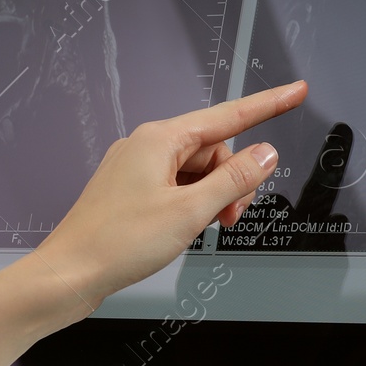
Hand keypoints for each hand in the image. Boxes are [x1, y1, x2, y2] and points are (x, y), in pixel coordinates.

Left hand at [35, 81, 307, 307]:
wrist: (69, 274)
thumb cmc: (116, 243)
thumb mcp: (189, 212)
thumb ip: (233, 181)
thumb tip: (265, 155)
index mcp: (159, 140)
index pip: (228, 116)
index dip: (267, 105)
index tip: (295, 91)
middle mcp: (146, 147)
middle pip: (213, 151)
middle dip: (231, 183)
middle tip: (227, 220)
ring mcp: (136, 169)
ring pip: (196, 173)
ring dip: (211, 199)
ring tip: (201, 229)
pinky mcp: (130, 192)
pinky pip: (175, 188)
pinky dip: (190, 206)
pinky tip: (183, 230)